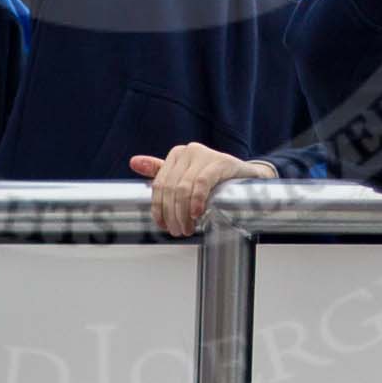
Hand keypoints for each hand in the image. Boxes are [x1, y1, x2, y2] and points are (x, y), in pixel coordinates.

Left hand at [128, 143, 273, 236]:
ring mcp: (204, 155)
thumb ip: (160, 171)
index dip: (158, 208)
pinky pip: (202, 183)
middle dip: (172, 214)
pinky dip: (196, 200)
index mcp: (176, 155)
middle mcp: (188, 151)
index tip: (163, 226)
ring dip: (183, 213)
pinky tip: (198, 213)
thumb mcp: (185, 176)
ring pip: (183, 188)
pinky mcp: (220, 162)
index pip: (159, 185)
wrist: (248, 179)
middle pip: (170, 188)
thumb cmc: (215, 180)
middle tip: (178, 231)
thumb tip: (133, 162)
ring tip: (188, 228)